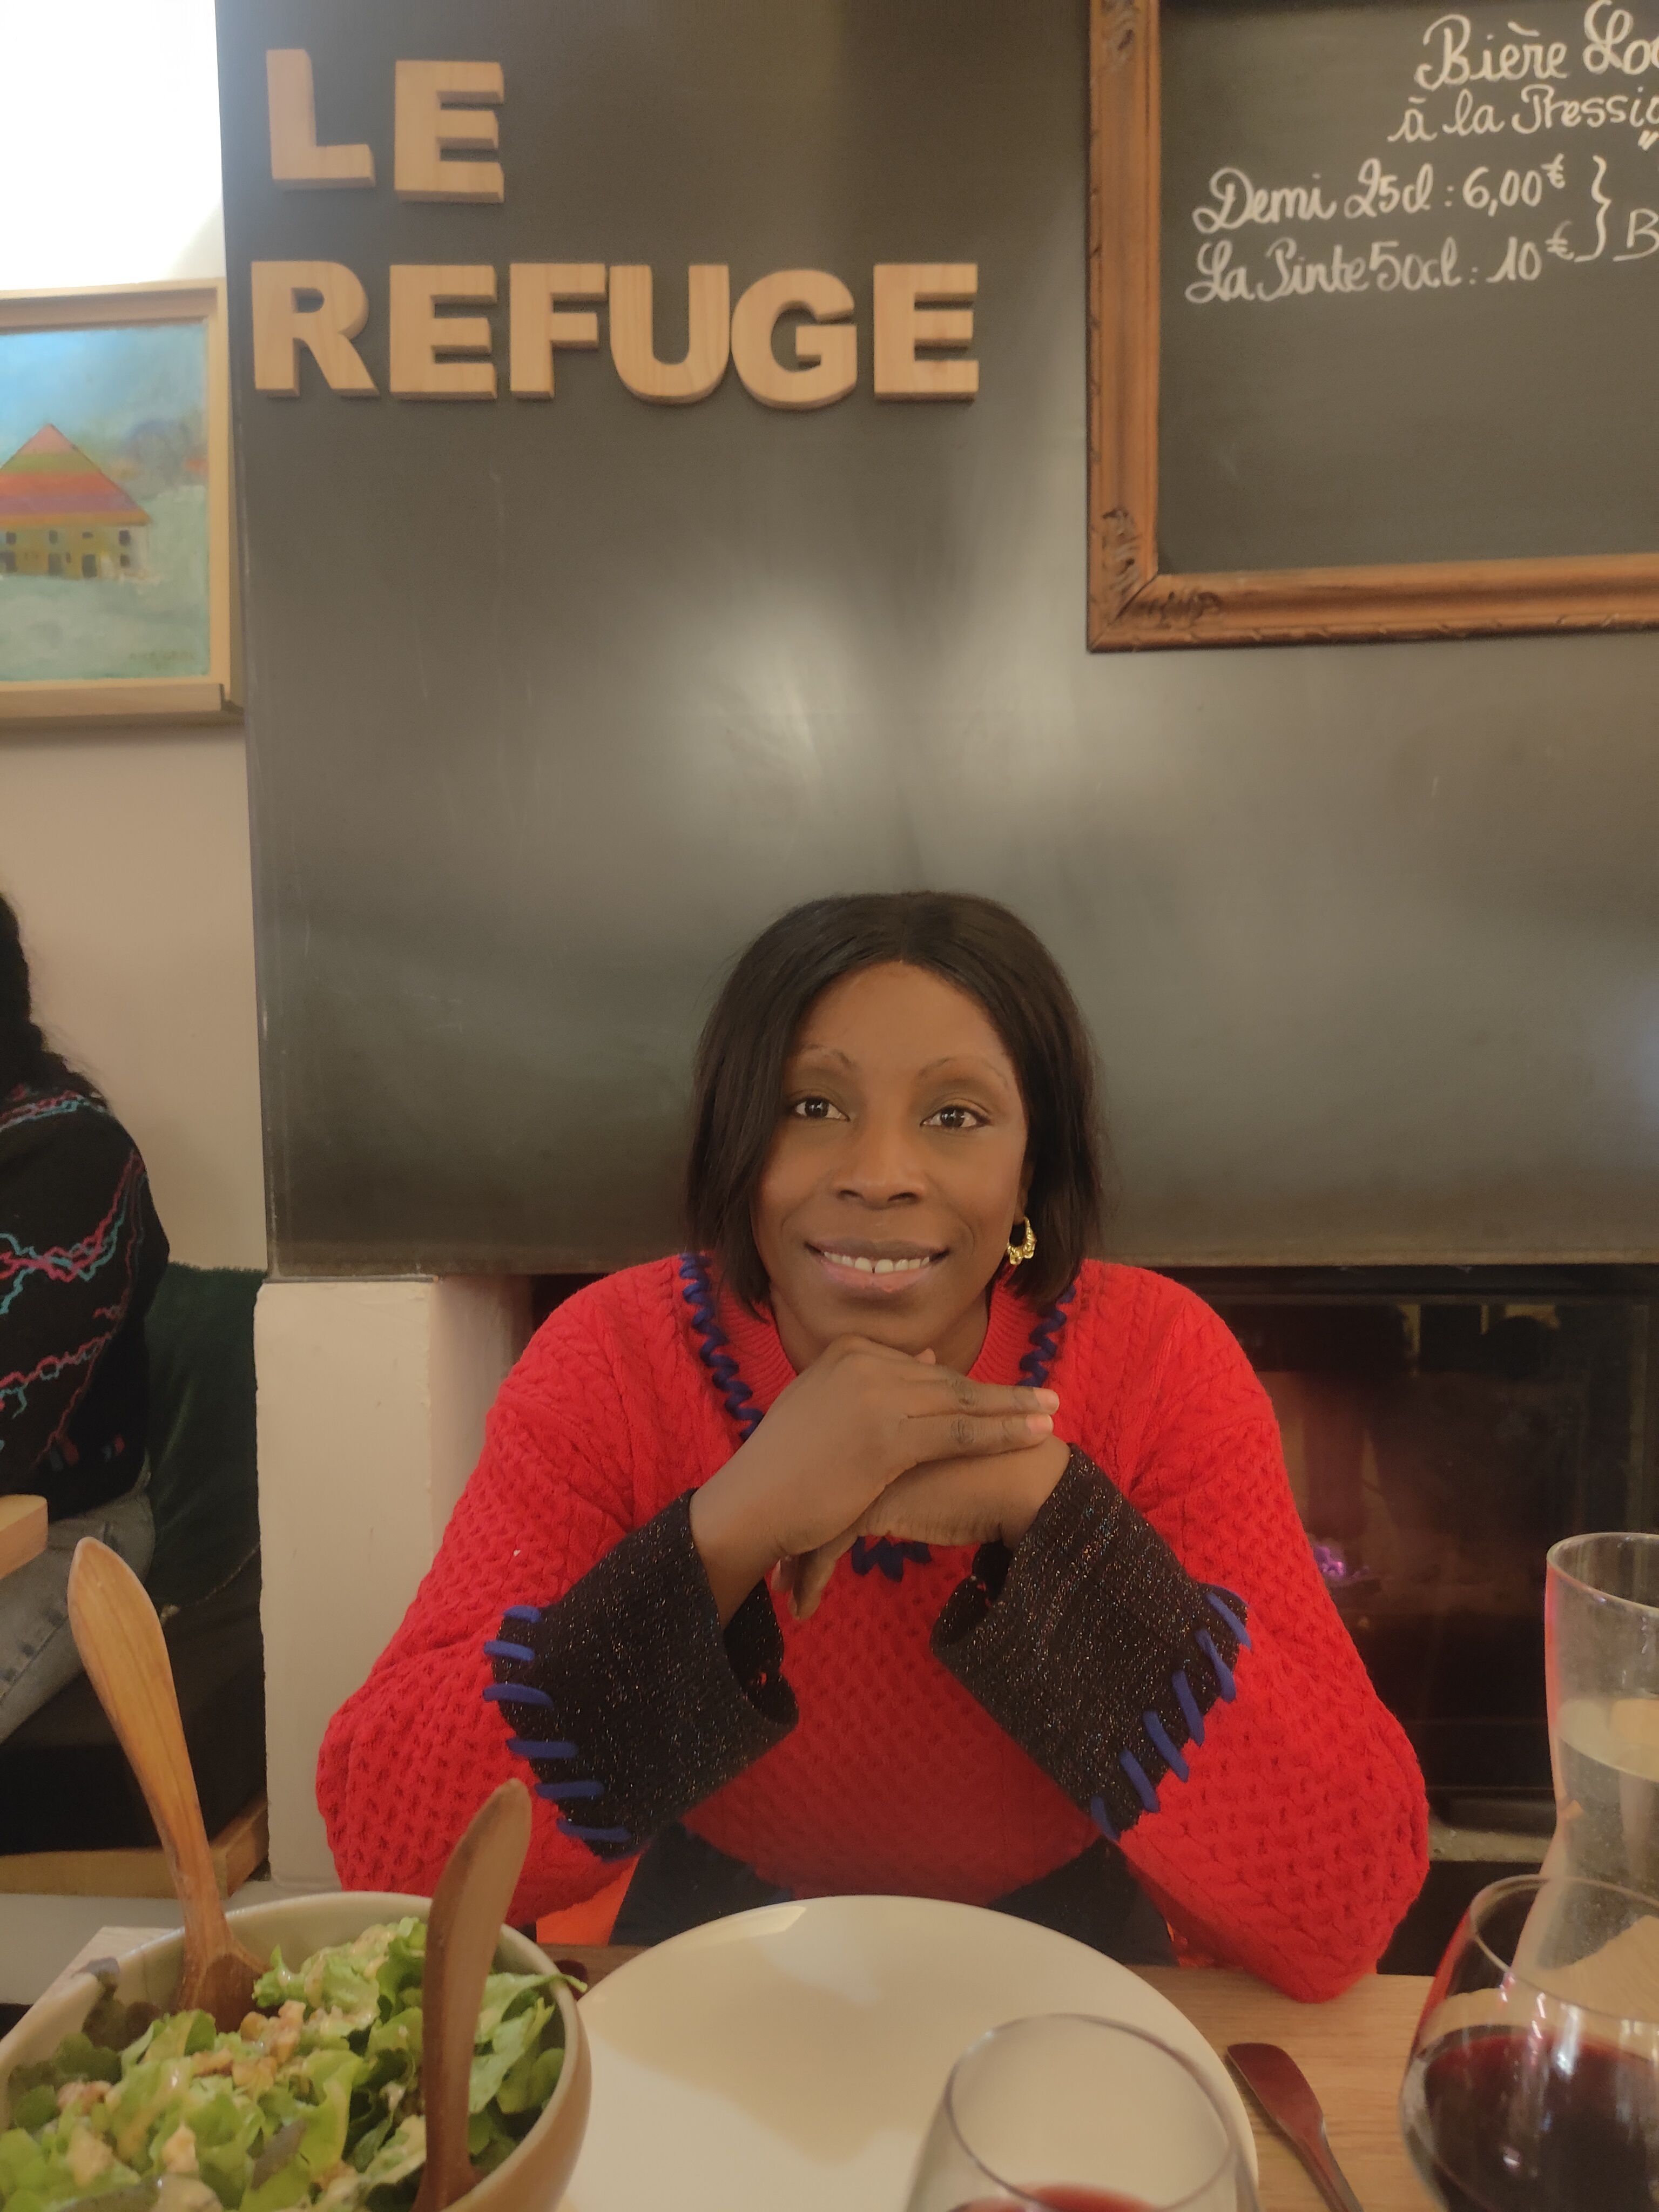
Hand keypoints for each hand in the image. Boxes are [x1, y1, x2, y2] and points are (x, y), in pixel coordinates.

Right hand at [689, 1336, 1058, 1621]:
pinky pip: (958, 1433)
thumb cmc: (784, 1467)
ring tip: (1052, 1412)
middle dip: (1002, 1393)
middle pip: (948, 1382)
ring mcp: (876, 1395)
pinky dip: (1001, 1432)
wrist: (751, 1502)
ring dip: (1013, 1409)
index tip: (1008, 1394)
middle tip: (1048, 1396)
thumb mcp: (825, 1408)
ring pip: (961, 1403)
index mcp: (847, 1351)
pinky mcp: (887, 1435)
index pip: (924, 1370)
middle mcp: (863, 1363)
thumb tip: (927, 1357)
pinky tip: (1032, 1434)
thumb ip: (872, 1381)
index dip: (970, 1387)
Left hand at [779, 1433, 1072, 1618]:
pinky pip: (826, 1547)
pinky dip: (812, 1581)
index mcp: (872, 1419)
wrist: (1023, 1480)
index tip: (790, 1533)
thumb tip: (889, 1458)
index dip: (805, 1500)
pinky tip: (803, 1610)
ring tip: (785, 1593)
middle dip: (789, 1533)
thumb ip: (904, 1452)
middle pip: (808, 1489)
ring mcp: (864, 1469)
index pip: (822, 1464)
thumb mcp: (934, 1457)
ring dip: (795, 1561)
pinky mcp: (874, 1504)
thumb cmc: (987, 1468)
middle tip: (777, 1573)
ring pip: (810, 1518)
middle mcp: (860, 1439)